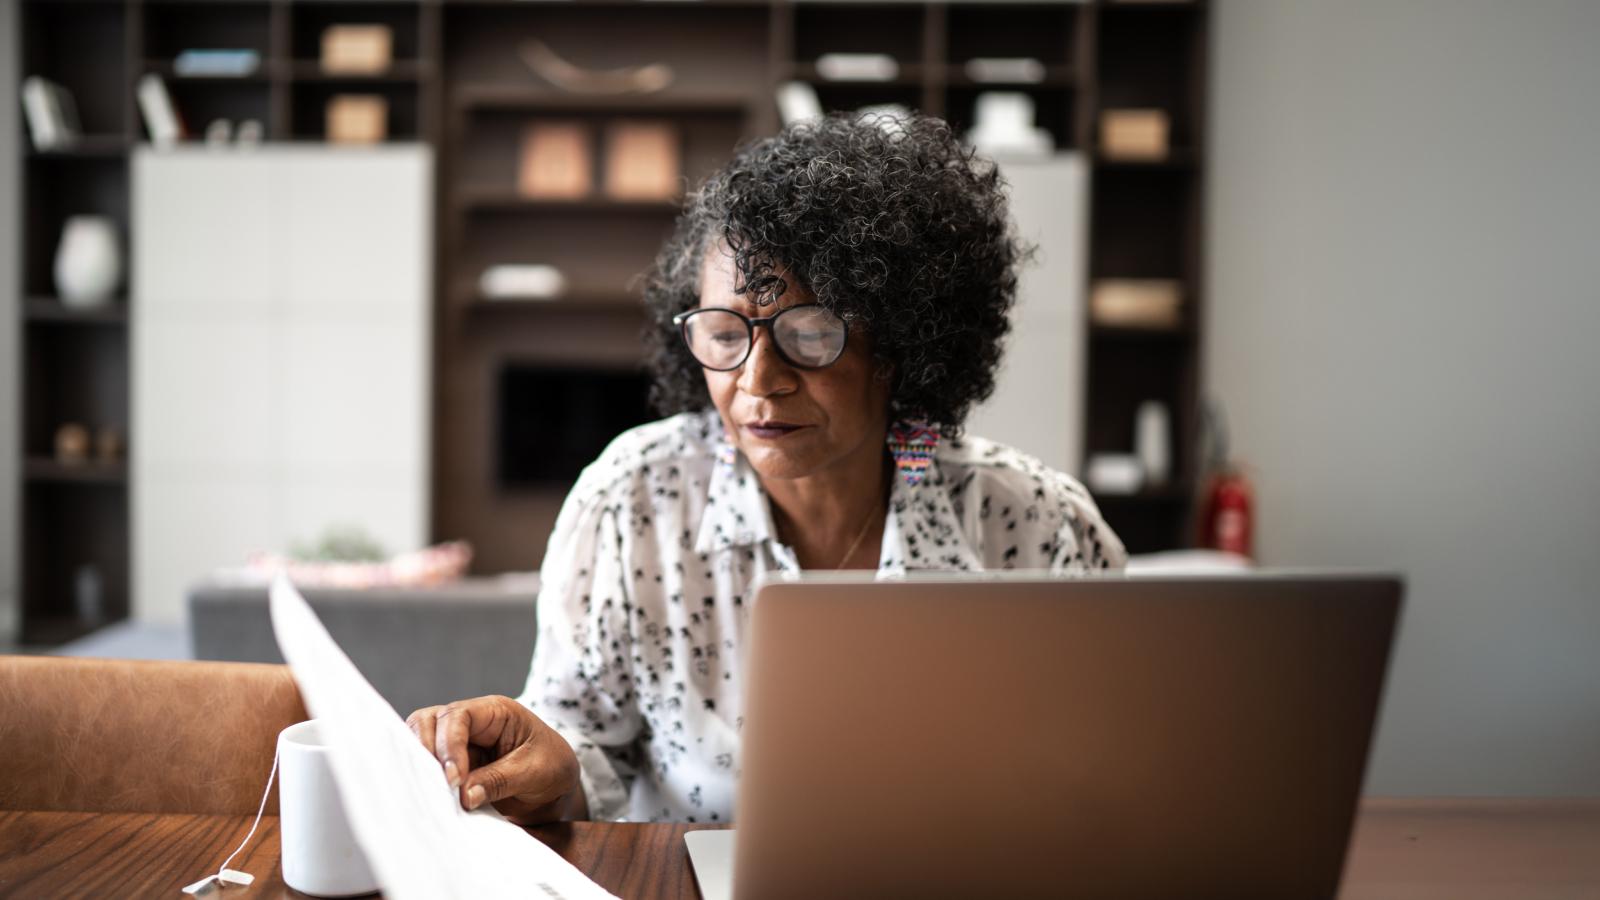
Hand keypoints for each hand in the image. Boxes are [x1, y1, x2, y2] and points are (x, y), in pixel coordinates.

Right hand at [405, 695, 587, 824]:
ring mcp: (458, 742)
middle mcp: (471, 722)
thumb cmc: (551, 768)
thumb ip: (499, 780)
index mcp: (496, 712)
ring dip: (420, 767)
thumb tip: (463, 795)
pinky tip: (428, 798)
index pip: (459, 716)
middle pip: (429, 722)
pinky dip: (423, 780)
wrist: (556, 787)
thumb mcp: (534, 773)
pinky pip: (426, 766)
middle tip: (438, 788)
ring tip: (431, 794)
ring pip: (419, 742)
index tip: (454, 779)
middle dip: (427, 754)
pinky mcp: (451, 765)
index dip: (450, 745)